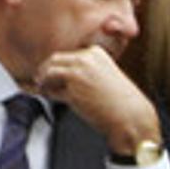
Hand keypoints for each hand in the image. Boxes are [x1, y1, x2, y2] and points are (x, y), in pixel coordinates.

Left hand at [36, 46, 161, 155]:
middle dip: (44, 69)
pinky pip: (51, 91)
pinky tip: (47, 96)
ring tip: (41, 87)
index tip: (50, 70)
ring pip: (49, 72)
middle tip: (39, 79)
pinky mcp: (72, 91)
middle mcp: (85, 60)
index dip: (56, 64)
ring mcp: (78, 74)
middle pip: (53, 60)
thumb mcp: (103, 74)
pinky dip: (46, 93)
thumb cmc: (118, 99)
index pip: (67, 55)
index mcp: (95, 53)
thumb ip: (84, 69)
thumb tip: (59, 70)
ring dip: (42, 80)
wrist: (130, 116)